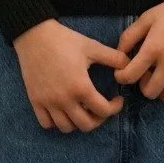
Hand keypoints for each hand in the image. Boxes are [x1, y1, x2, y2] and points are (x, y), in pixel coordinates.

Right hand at [13, 19, 127, 133]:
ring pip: (66, 128)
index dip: (115, 108)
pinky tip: (63, 110)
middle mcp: (64, 100)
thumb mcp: (91, 46)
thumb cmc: (64, 40)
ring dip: (78, 122)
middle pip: (86, 125)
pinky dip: (56, 122)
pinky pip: (46, 123)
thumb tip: (129, 64)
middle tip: (101, 106)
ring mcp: (48, 103)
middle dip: (98, 119)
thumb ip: (113, 57)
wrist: (34, 34)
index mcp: (81, 87)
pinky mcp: (35, 101)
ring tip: (83, 109)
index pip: (103, 110)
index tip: (117, 100)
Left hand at [114, 0, 163, 103]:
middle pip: (150, 92)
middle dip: (143, 86)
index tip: (123, 73)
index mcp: (153, 48)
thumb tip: (120, 54)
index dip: (121, 77)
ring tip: (163, 80)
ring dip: (163, 93)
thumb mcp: (147, 17)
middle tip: (147, 75)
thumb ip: (129, 35)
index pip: (130, 76)